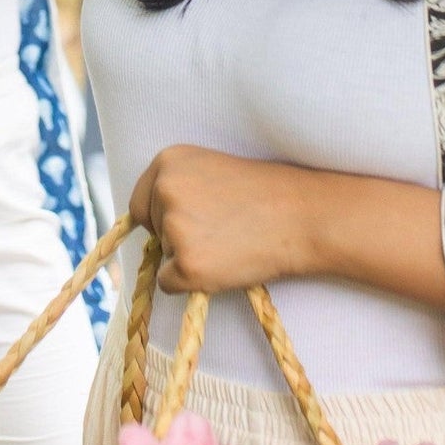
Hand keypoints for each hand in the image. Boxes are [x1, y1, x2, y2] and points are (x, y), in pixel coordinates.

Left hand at [128, 146, 444, 310]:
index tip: (193, 221)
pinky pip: (170, 283)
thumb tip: (143, 222)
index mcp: (167, 160)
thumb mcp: (210, 172)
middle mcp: (164, 188)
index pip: (139, 203)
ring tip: (231, 241)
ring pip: (163, 257)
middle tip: (221, 231)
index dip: (162, 218)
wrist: (304, 215)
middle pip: (150, 229)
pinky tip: (226, 264)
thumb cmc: (263, 194)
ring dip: (190, 257)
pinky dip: (194, 283)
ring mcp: (174, 226)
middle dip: (176, 237)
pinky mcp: (187, 263)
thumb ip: (176, 187)